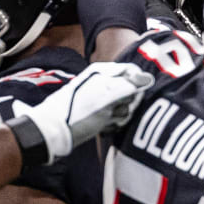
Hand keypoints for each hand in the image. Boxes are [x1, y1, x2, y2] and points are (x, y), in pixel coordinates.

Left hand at [9, 62, 153, 163]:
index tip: (134, 97)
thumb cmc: (79, 112)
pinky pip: (114, 116)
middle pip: (130, 90)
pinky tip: (104, 127)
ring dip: (119, 116)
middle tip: (116, 111)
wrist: (54, 132)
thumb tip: (149, 78)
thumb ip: (129, 86)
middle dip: (128, 103)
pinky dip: (112, 123)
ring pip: (123, 105)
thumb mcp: (106, 96)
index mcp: (103, 72)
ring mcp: (100, 99)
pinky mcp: (98, 113)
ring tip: (107, 120)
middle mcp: (103, 83)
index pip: (132, 71)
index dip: (138, 85)